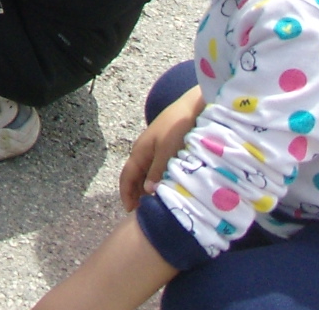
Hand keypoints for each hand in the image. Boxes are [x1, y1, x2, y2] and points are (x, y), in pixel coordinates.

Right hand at [117, 85, 204, 210]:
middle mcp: (144, 150)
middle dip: (136, 193)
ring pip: (146, 172)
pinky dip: (157, 179)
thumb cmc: (178, 127)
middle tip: (144, 211)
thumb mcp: (167, 151)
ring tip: (156, 202)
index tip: (130, 211)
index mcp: (140, 151)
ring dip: (147, 187)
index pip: (127, 176)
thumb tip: (148, 191)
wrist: (192, 106)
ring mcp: (155, 148)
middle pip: (135, 176)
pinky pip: (156, 167)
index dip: (126, 194)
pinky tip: (166, 186)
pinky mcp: (166, 146)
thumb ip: (157, 170)